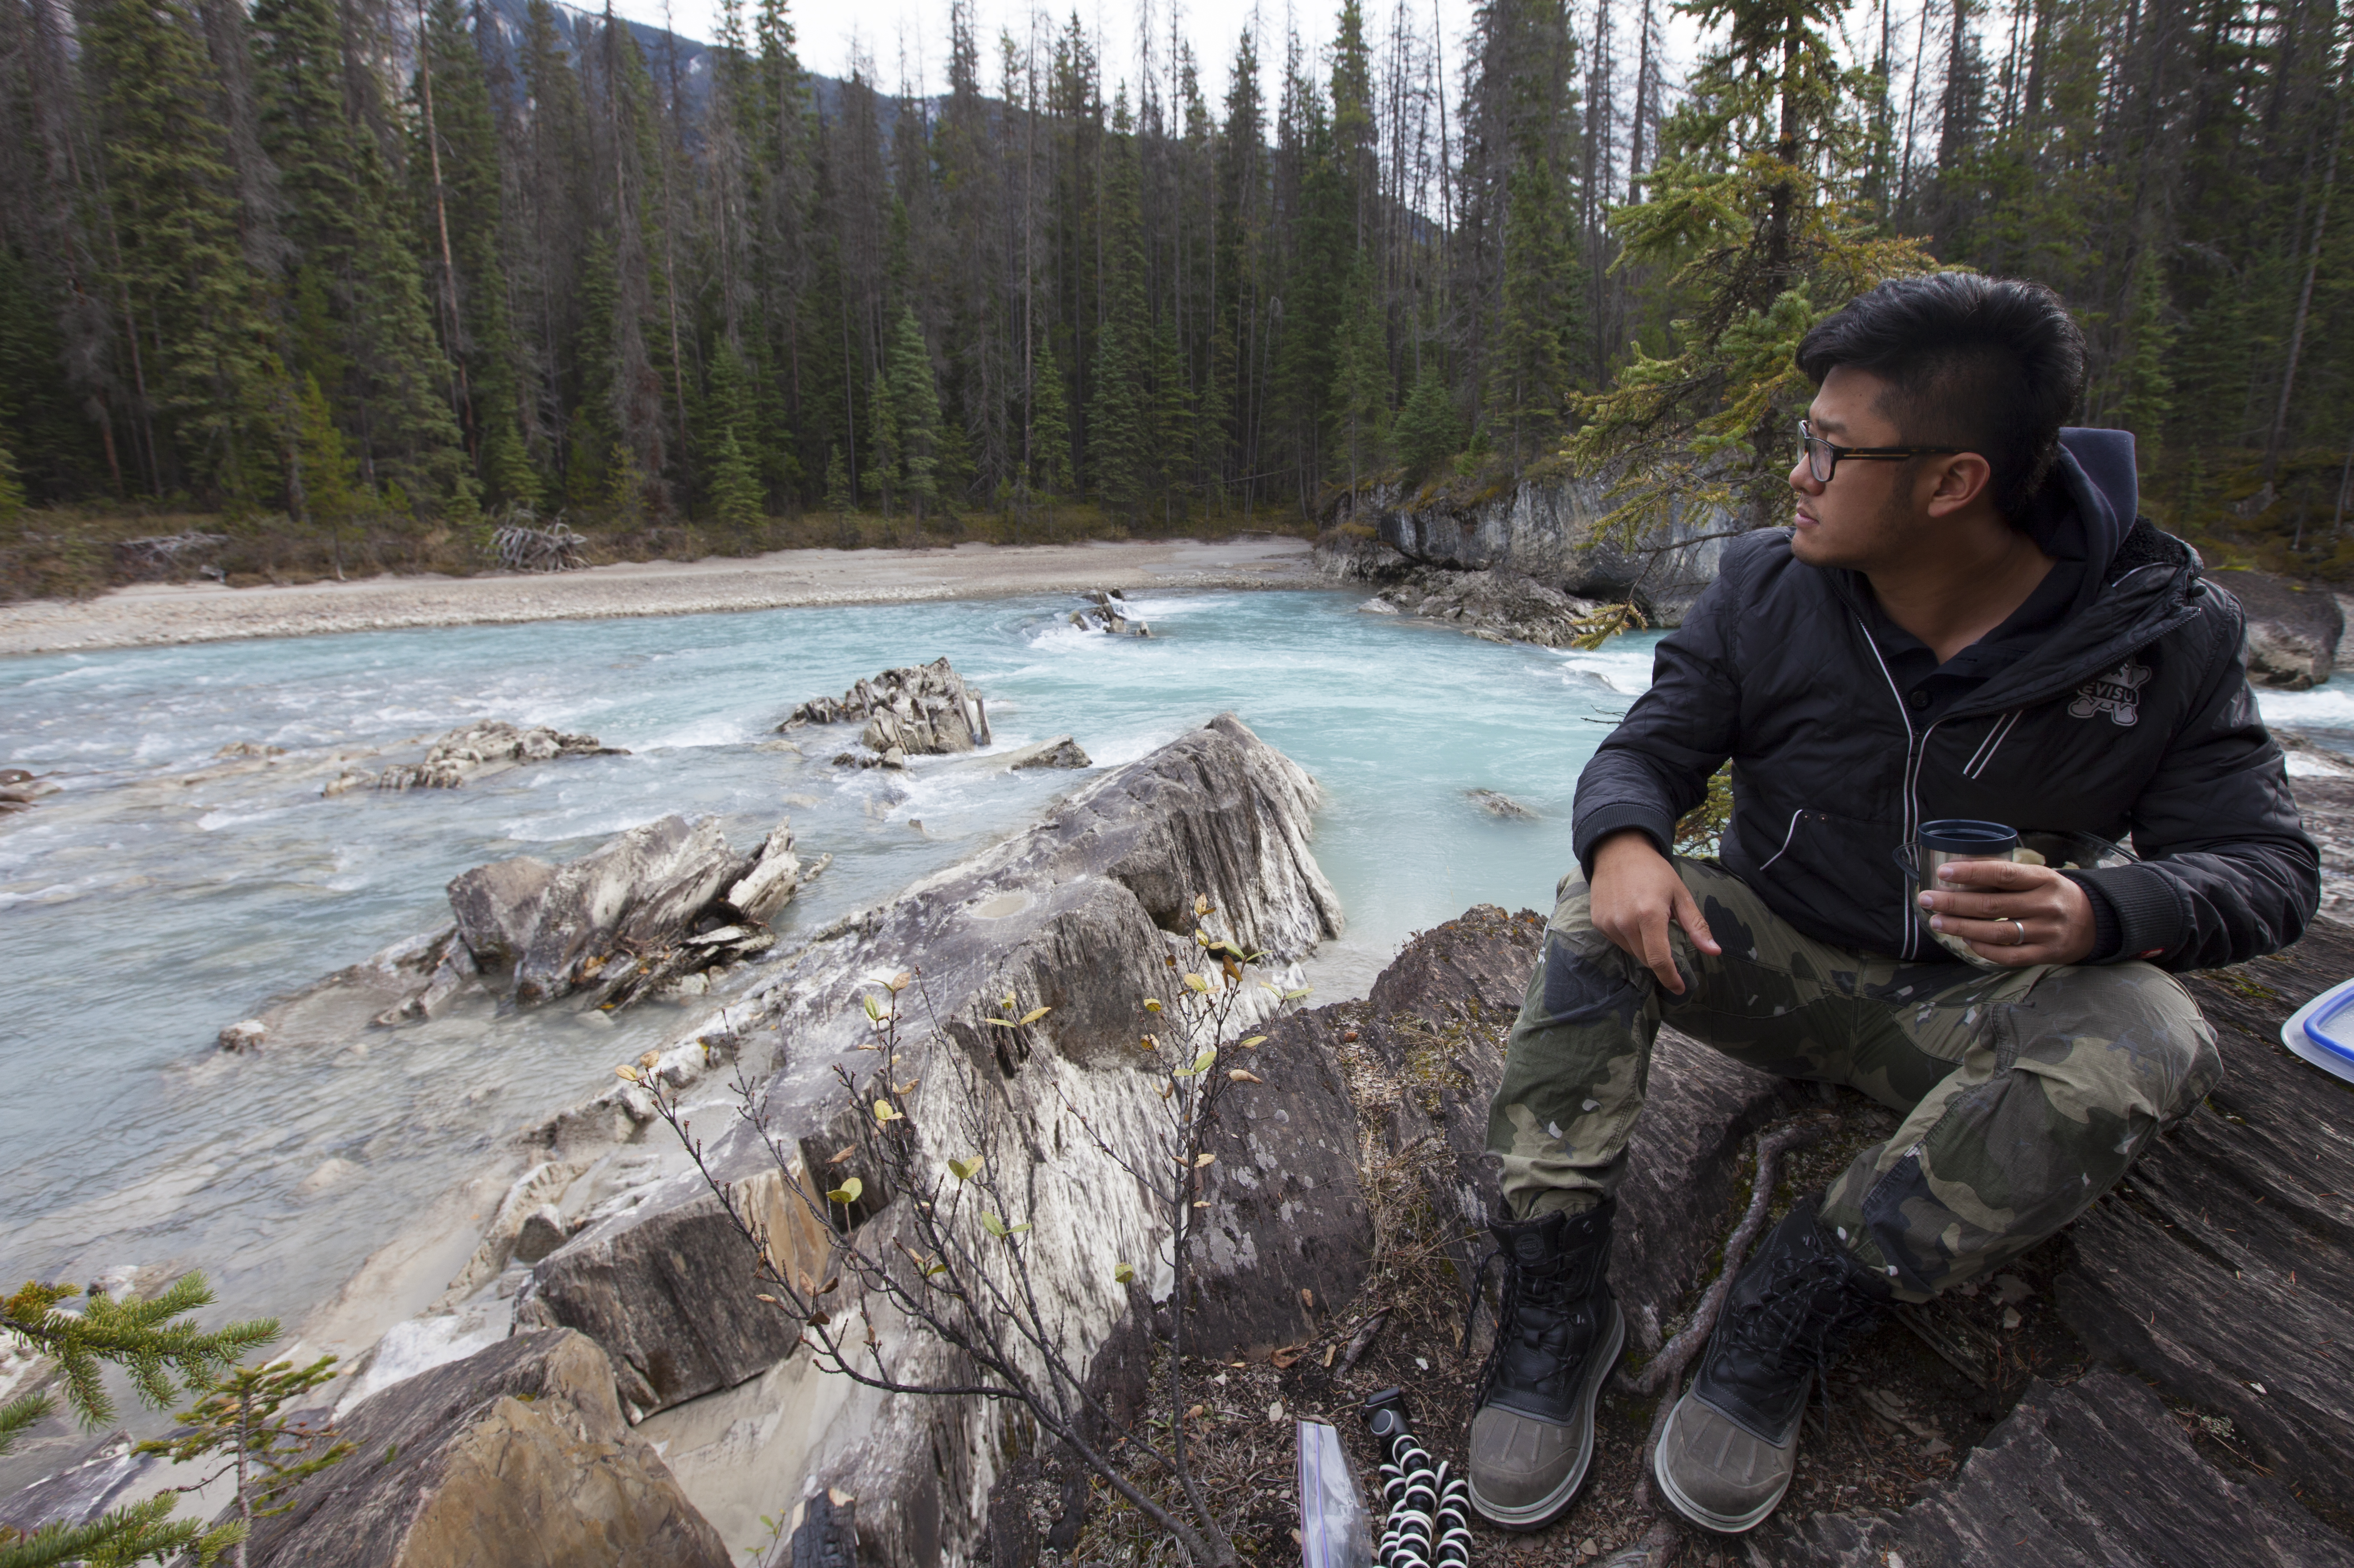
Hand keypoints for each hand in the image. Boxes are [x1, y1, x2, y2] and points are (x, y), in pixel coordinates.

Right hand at [1590, 830, 1722, 993]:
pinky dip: (1629, 938)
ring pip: (1632, 952)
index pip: (1659, 959)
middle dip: (1660, 959)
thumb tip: (1714, 952)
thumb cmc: (1654, 871)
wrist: (1618, 851)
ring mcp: (1609, 923)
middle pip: (1646, 959)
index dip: (1670, 978)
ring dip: (1644, 947)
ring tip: (1649, 922)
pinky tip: (1633, 919)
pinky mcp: (1598, 922)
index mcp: (1650, 915)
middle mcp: (1625, 922)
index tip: (1680, 988)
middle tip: (1668, 941)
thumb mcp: (1681, 894)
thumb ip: (1696, 926)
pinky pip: (1618, 942)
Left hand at [1918, 860, 2096, 965]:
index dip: (1972, 872)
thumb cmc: (2053, 894)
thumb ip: (2006, 876)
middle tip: (1926, 899)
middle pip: (1993, 905)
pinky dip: (1984, 949)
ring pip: (1997, 932)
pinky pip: (2009, 956)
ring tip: (1937, 921)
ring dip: (1962, 927)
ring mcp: (2047, 932)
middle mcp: (2046, 905)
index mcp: (2043, 879)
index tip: (1944, 872)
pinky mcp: (2046, 954)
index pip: (2003, 874)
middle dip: (1954, 903)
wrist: (2095, 921)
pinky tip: (1966, 940)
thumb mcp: (2038, 877)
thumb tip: (1960, 870)